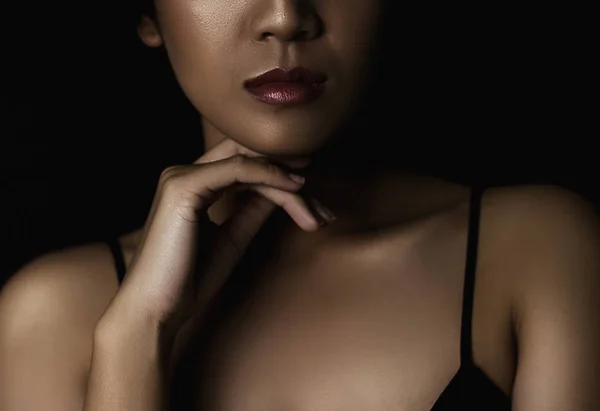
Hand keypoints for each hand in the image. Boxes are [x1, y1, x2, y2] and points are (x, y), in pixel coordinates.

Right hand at [97, 139, 332, 360]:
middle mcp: (184, 173)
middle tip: (323, 204)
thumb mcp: (233, 237)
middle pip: (250, 157)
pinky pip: (239, 171)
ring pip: (250, 164)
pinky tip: (297, 192)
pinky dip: (271, 177)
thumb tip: (284, 189)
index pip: (244, 164)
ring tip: (317, 214)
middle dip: (291, 174)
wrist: (157, 309)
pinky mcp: (184, 187)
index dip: (280, 171)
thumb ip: (252, 209)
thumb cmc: (189, 278)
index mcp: (192, 185)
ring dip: (290, 185)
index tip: (313, 193)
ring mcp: (182, 176)